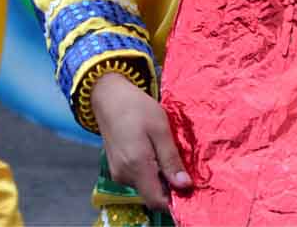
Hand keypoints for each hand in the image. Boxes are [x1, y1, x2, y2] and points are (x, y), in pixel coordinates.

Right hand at [92, 72, 191, 211]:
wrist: (108, 96)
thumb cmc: (136, 107)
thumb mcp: (160, 129)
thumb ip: (171, 159)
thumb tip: (184, 186)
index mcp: (136, 166)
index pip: (157, 201)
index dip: (174, 200)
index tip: (188, 186)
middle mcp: (124, 175)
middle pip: (152, 194)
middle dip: (169, 185)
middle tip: (179, 162)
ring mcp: (118, 173)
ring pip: (146, 186)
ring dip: (159, 176)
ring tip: (164, 152)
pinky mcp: (116, 168)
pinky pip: (137, 178)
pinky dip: (148, 170)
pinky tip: (152, 151)